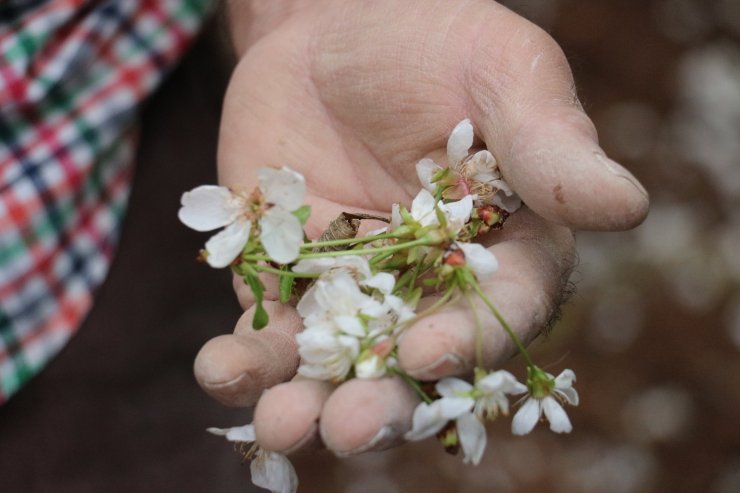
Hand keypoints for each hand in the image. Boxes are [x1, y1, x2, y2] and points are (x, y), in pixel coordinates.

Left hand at [194, 0, 647, 455]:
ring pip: (335, 367)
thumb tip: (626, 205)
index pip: (503, 309)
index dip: (472, 337)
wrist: (330, 27)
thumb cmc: (430, 37)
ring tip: (283, 425)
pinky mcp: (287, 284)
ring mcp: (354, 292)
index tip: (430, 351)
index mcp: (505, 247)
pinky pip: (267, 335)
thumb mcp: (497, 70)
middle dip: (384, 402)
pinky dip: (245, 362)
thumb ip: (548, 142)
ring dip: (308, 404)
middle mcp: (432, 287)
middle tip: (352, 427)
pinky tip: (222, 373)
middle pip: (414, 364)